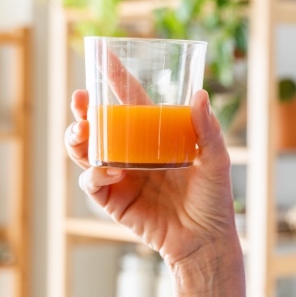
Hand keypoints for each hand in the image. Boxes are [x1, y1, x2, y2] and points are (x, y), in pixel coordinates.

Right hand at [64, 89, 237, 266]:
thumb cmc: (214, 198)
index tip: (102, 56)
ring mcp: (121, 176)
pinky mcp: (113, 201)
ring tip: (82, 132)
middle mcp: (134, 153)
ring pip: (88, 151)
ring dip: (79, 139)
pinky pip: (93, 182)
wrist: (206, 240)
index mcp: (156, 136)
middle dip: (84, 110)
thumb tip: (200, 95)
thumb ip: (207, 130)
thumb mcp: (216, 160)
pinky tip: (109, 170)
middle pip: (99, 125)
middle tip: (81, 99)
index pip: (131, 100)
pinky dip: (95, 173)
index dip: (115, 79)